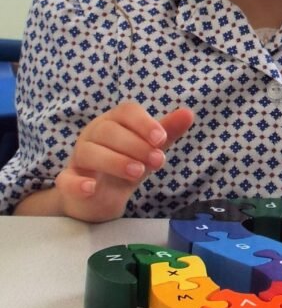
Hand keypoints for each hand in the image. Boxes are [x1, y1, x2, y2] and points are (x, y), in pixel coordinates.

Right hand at [53, 102, 193, 221]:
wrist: (100, 196)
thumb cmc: (126, 163)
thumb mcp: (149, 148)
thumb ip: (167, 131)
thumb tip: (189, 113)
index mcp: (114, 121)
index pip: (126, 111)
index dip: (144, 123)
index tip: (162, 139)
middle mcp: (93, 134)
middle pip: (109, 131)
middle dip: (136, 145)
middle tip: (158, 161)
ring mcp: (78, 157)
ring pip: (90, 152)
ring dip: (115, 161)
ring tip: (138, 173)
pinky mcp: (68, 181)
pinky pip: (66, 179)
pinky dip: (77, 183)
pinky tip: (91, 187)